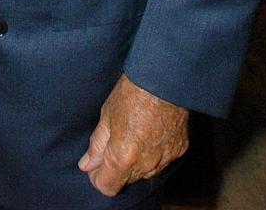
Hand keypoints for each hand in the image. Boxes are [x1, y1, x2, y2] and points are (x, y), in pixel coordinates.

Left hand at [78, 74, 187, 196]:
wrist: (164, 78)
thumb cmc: (132, 92)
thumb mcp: (107, 115)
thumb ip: (97, 145)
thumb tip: (87, 165)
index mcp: (123, 156)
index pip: (107, 186)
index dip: (98, 177)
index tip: (95, 164)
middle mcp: (146, 164)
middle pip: (125, 179)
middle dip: (116, 167)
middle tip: (114, 140)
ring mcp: (165, 159)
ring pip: (145, 172)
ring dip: (136, 161)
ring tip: (134, 132)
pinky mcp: (179, 150)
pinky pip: (162, 160)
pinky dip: (154, 152)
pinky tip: (151, 131)